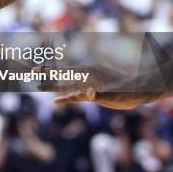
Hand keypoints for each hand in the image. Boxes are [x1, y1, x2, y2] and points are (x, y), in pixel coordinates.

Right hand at [34, 64, 159, 109]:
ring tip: (39, 87)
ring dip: (54, 87)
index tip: (37, 69)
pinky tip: (56, 102)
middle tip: (32, 72)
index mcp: (89, 72)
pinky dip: (65, 98)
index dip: (51, 71)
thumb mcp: (116, 92)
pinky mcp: (91, 94)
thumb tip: (88, 94)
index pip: (65, 70)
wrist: (140, 92)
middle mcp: (86, 77)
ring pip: (66, 86)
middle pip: (63, 76)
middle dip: (48, 75)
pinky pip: (75, 96)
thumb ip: (100, 93)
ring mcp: (88, 85)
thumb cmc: (130, 90)